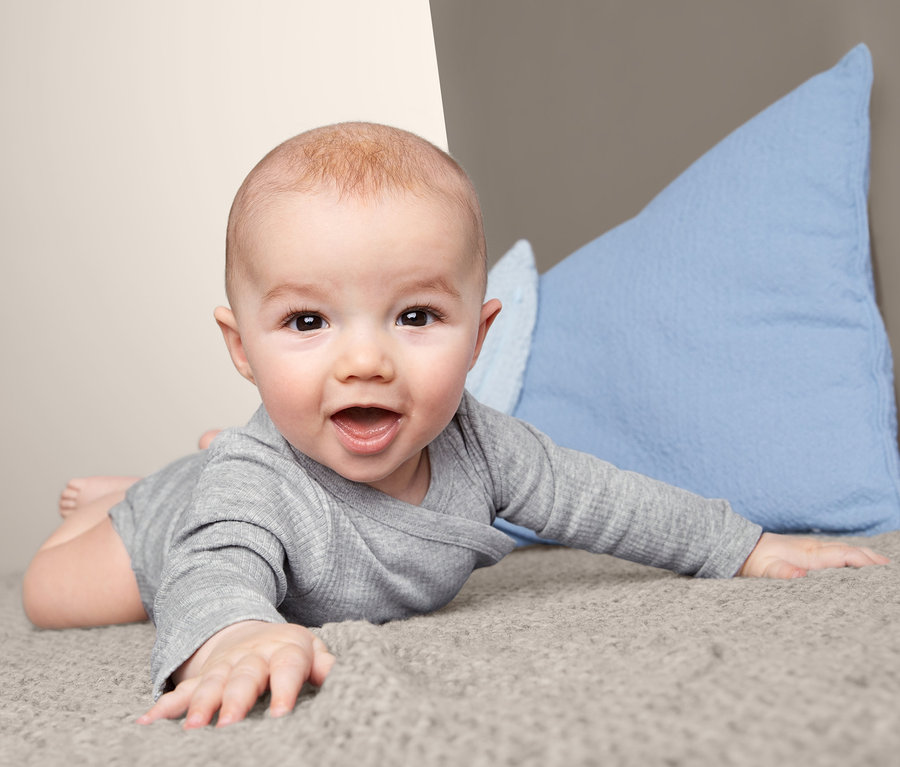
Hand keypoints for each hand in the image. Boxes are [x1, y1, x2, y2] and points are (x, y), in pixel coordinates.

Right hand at [137, 620, 334, 728]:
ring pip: (211, 685)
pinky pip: (181, 691)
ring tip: (193, 729)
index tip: (282, 714)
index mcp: (286, 650)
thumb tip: (346, 674)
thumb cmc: (291, 654)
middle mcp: (252, 657)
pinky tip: (146, 723)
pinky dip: (164, 707)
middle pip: (244, 677)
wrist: (254, 634)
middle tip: (228, 726)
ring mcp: (224, 666)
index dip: (286, 688)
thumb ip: (327, 665)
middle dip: (235, 701)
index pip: (288, 667)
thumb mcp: (312, 653)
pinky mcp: (202, 677)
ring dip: (200, 705)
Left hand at [738, 532, 889, 578]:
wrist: (743, 549)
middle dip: (871, 559)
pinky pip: (837, 553)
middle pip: (850, 551)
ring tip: (884, 567)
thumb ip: (782, 573)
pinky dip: (853, 557)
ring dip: (865, 557)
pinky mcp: (809, 552)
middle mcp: (814, 549)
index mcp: (808, 554)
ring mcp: (813, 549)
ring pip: (845, 551)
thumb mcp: (764, 570)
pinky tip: (860, 565)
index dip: (863, 562)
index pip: (842, 556)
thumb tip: (800, 575)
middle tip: (891, 570)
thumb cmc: (755, 561)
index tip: (881, 569)